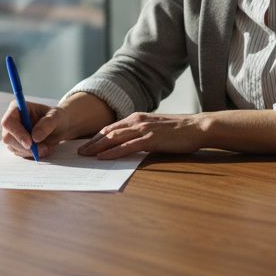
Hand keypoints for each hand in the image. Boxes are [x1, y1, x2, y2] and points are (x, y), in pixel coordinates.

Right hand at [0, 100, 75, 159]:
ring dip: (31, 151)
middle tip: (44, 149)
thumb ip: (47, 124)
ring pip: (13, 147)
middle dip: (25, 146)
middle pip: (8, 137)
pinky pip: (19, 153)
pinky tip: (44, 149)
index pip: (8, 122)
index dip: (17, 133)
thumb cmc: (57, 118)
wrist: (60, 127)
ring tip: (48, 147)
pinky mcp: (16, 144)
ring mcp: (13, 133)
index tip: (30, 143)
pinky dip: (32, 154)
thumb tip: (35, 137)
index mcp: (17, 108)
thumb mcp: (56, 117)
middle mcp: (12, 121)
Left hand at [77, 112, 207, 159]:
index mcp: (137, 118)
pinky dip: (113, 152)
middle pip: (108, 132)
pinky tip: (103, 157)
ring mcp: (144, 129)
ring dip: (97, 147)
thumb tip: (129, 144)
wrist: (198, 127)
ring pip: (114, 138)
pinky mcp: (151, 139)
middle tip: (78, 153)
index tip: (85, 145)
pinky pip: (127, 147)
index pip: (111, 128)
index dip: (96, 137)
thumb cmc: (179, 131)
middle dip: (91, 143)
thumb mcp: (156, 128)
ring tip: (85, 155)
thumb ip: (141, 134)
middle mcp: (137, 121)